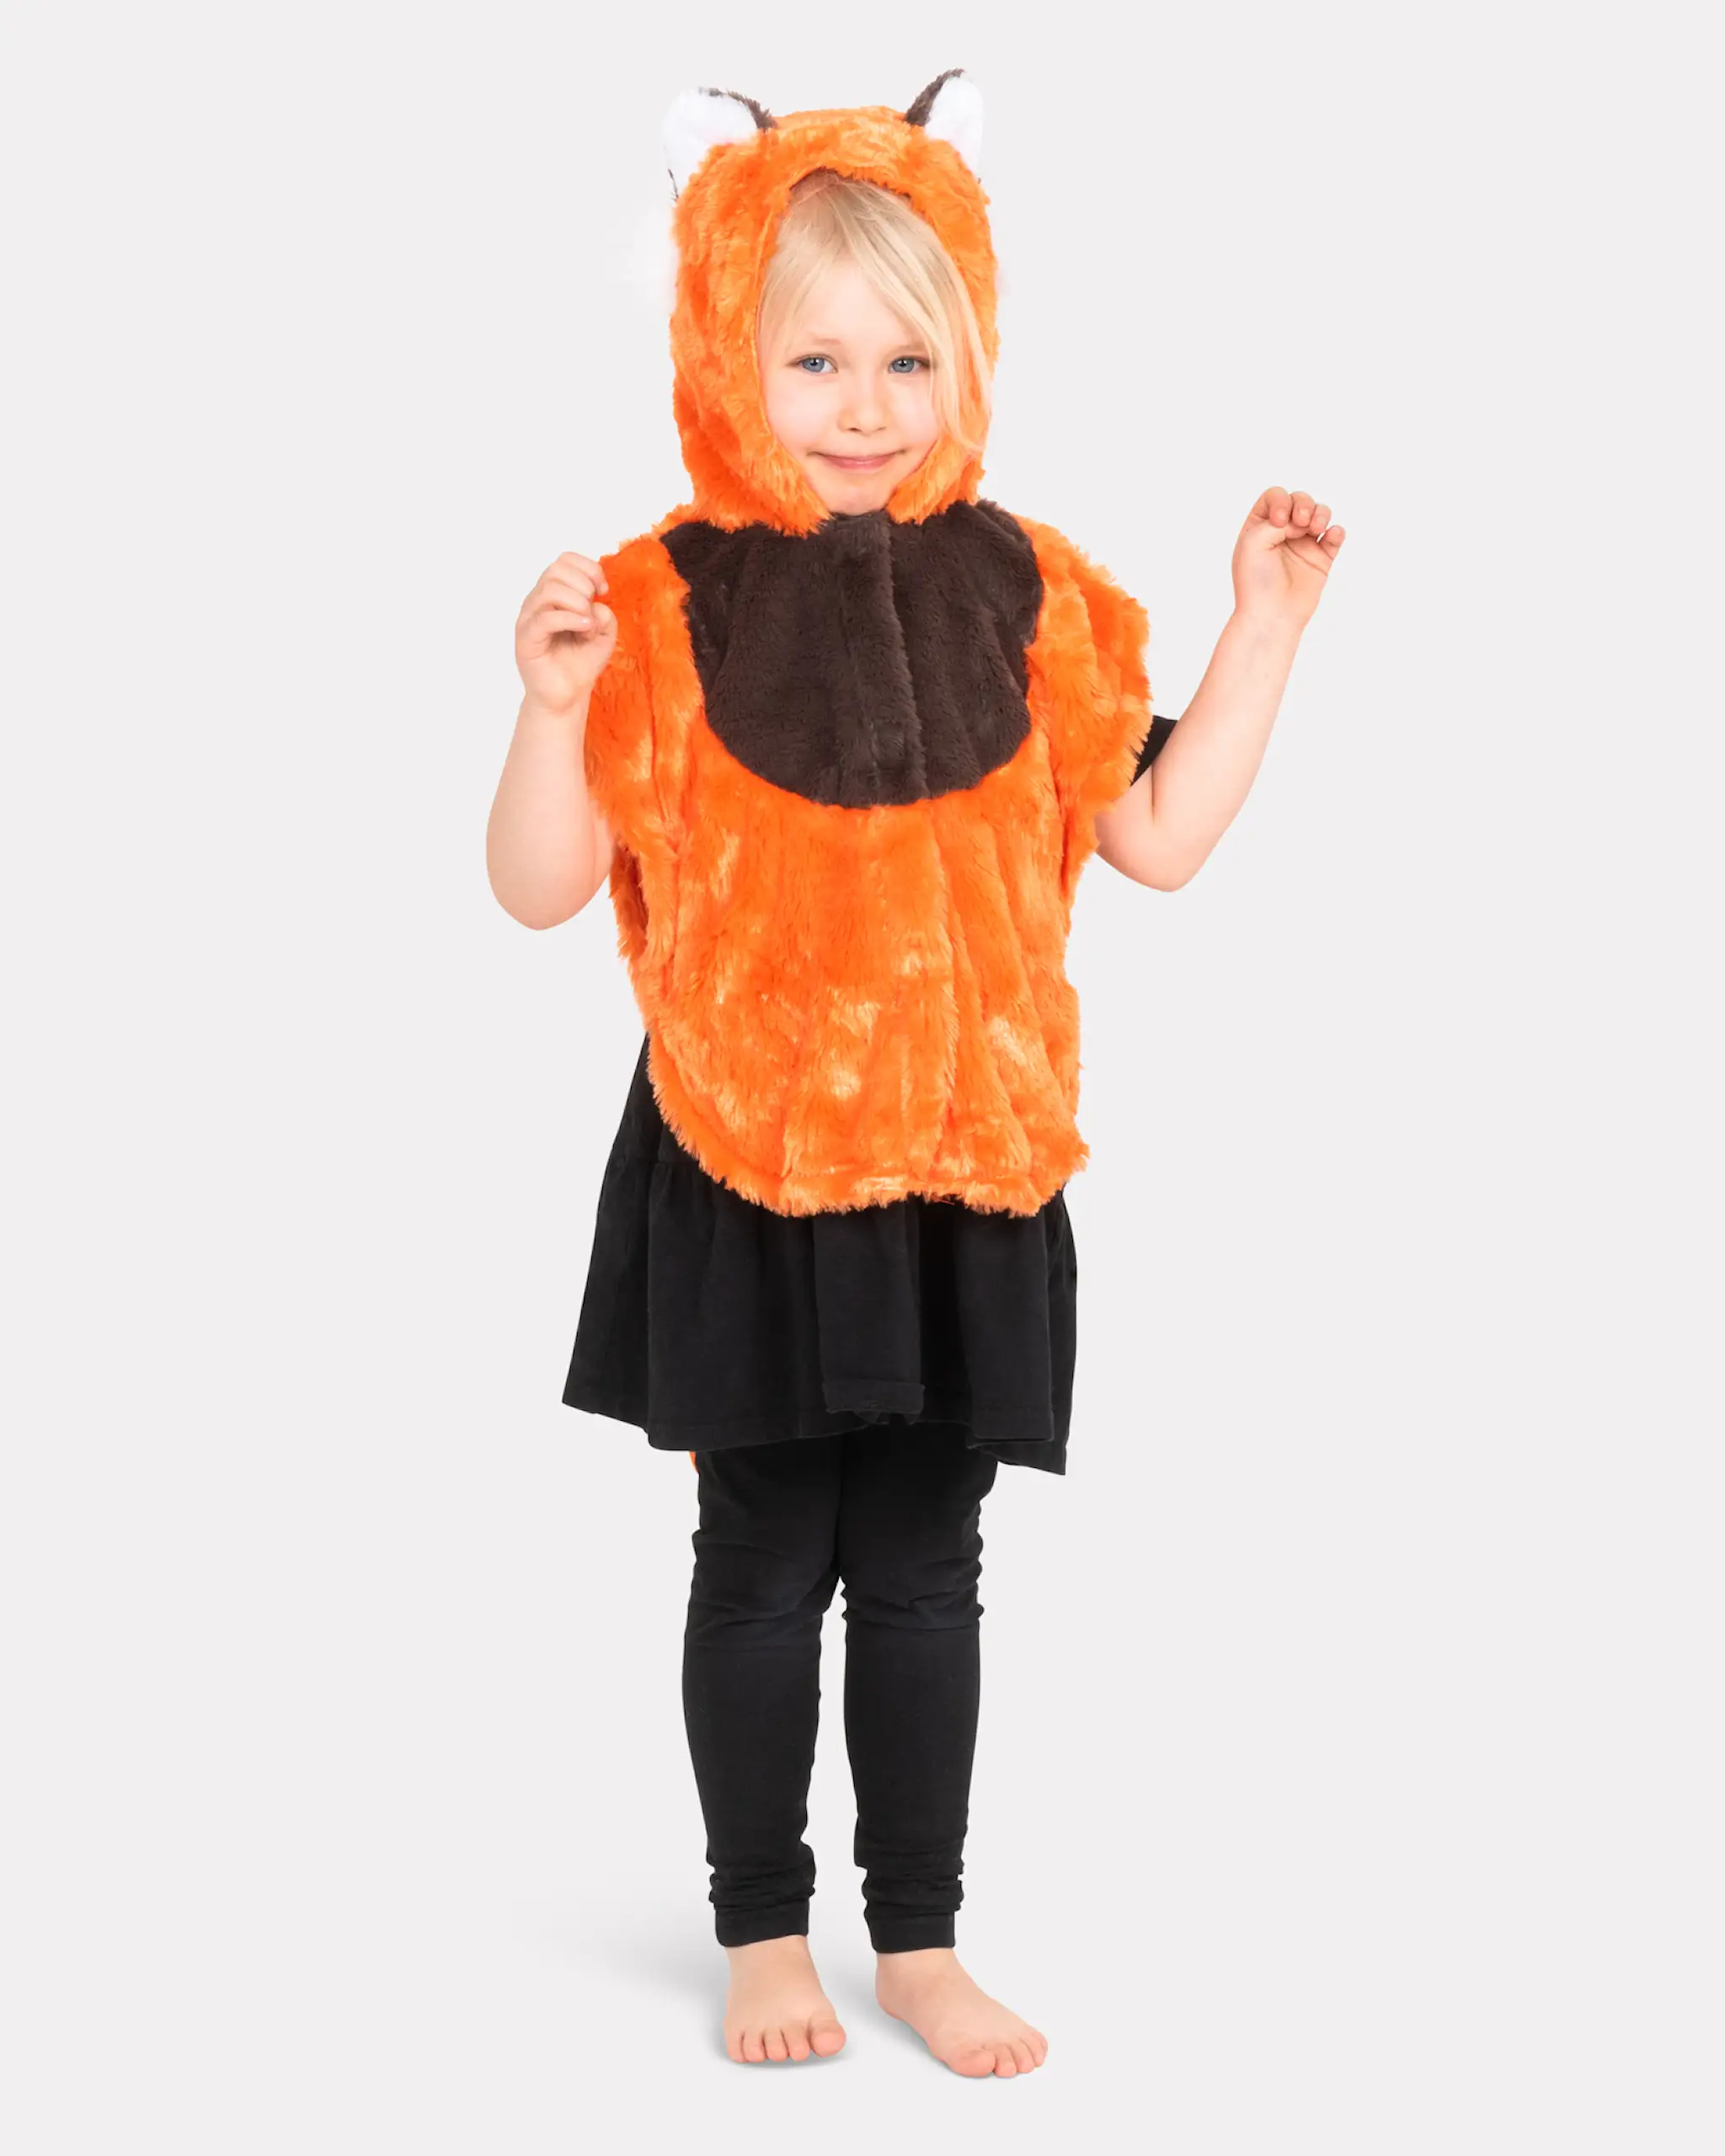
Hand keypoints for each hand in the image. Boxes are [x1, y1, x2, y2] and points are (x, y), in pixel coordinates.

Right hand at [515, 551, 616, 715]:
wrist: (566, 697)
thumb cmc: (580, 664)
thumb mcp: (604, 635)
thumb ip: (605, 614)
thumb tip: (597, 604)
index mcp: (553, 595)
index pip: (564, 561)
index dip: (588, 568)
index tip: (604, 590)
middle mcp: (537, 603)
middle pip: (556, 570)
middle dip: (584, 585)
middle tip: (593, 610)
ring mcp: (529, 620)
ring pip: (549, 589)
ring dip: (578, 602)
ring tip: (589, 624)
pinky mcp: (526, 640)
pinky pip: (545, 618)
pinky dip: (571, 619)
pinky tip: (586, 629)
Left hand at [1231, 488, 1345, 634]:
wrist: (1271, 615)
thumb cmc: (1255, 582)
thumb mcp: (1252, 542)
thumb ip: (1276, 520)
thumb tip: (1303, 521)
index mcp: (1260, 526)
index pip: (1275, 497)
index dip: (1281, 501)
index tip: (1280, 521)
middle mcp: (1282, 532)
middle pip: (1300, 500)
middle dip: (1304, 504)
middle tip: (1300, 523)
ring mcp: (1302, 545)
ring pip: (1320, 514)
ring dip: (1321, 513)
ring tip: (1316, 529)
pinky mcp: (1321, 559)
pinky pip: (1334, 537)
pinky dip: (1336, 531)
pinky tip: (1331, 535)